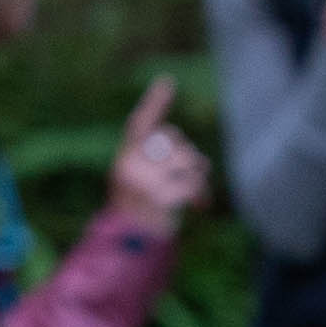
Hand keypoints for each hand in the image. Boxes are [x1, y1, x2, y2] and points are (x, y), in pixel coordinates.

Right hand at [105, 75, 209, 233]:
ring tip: (198, 192)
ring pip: (186, 158)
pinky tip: (200, 206)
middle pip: (172, 140)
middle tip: (198, 173)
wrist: (130, 245)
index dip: (155, 102)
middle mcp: (130, 164)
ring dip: (199, 173)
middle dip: (188, 155)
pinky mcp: (160, 196)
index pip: (140, 123)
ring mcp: (144, 180)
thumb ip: (153, 159)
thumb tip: (180, 145)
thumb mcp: (137, 179)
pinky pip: (192, 183)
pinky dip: (200, 194)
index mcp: (124, 157)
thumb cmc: (139, 209)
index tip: (168, 81)